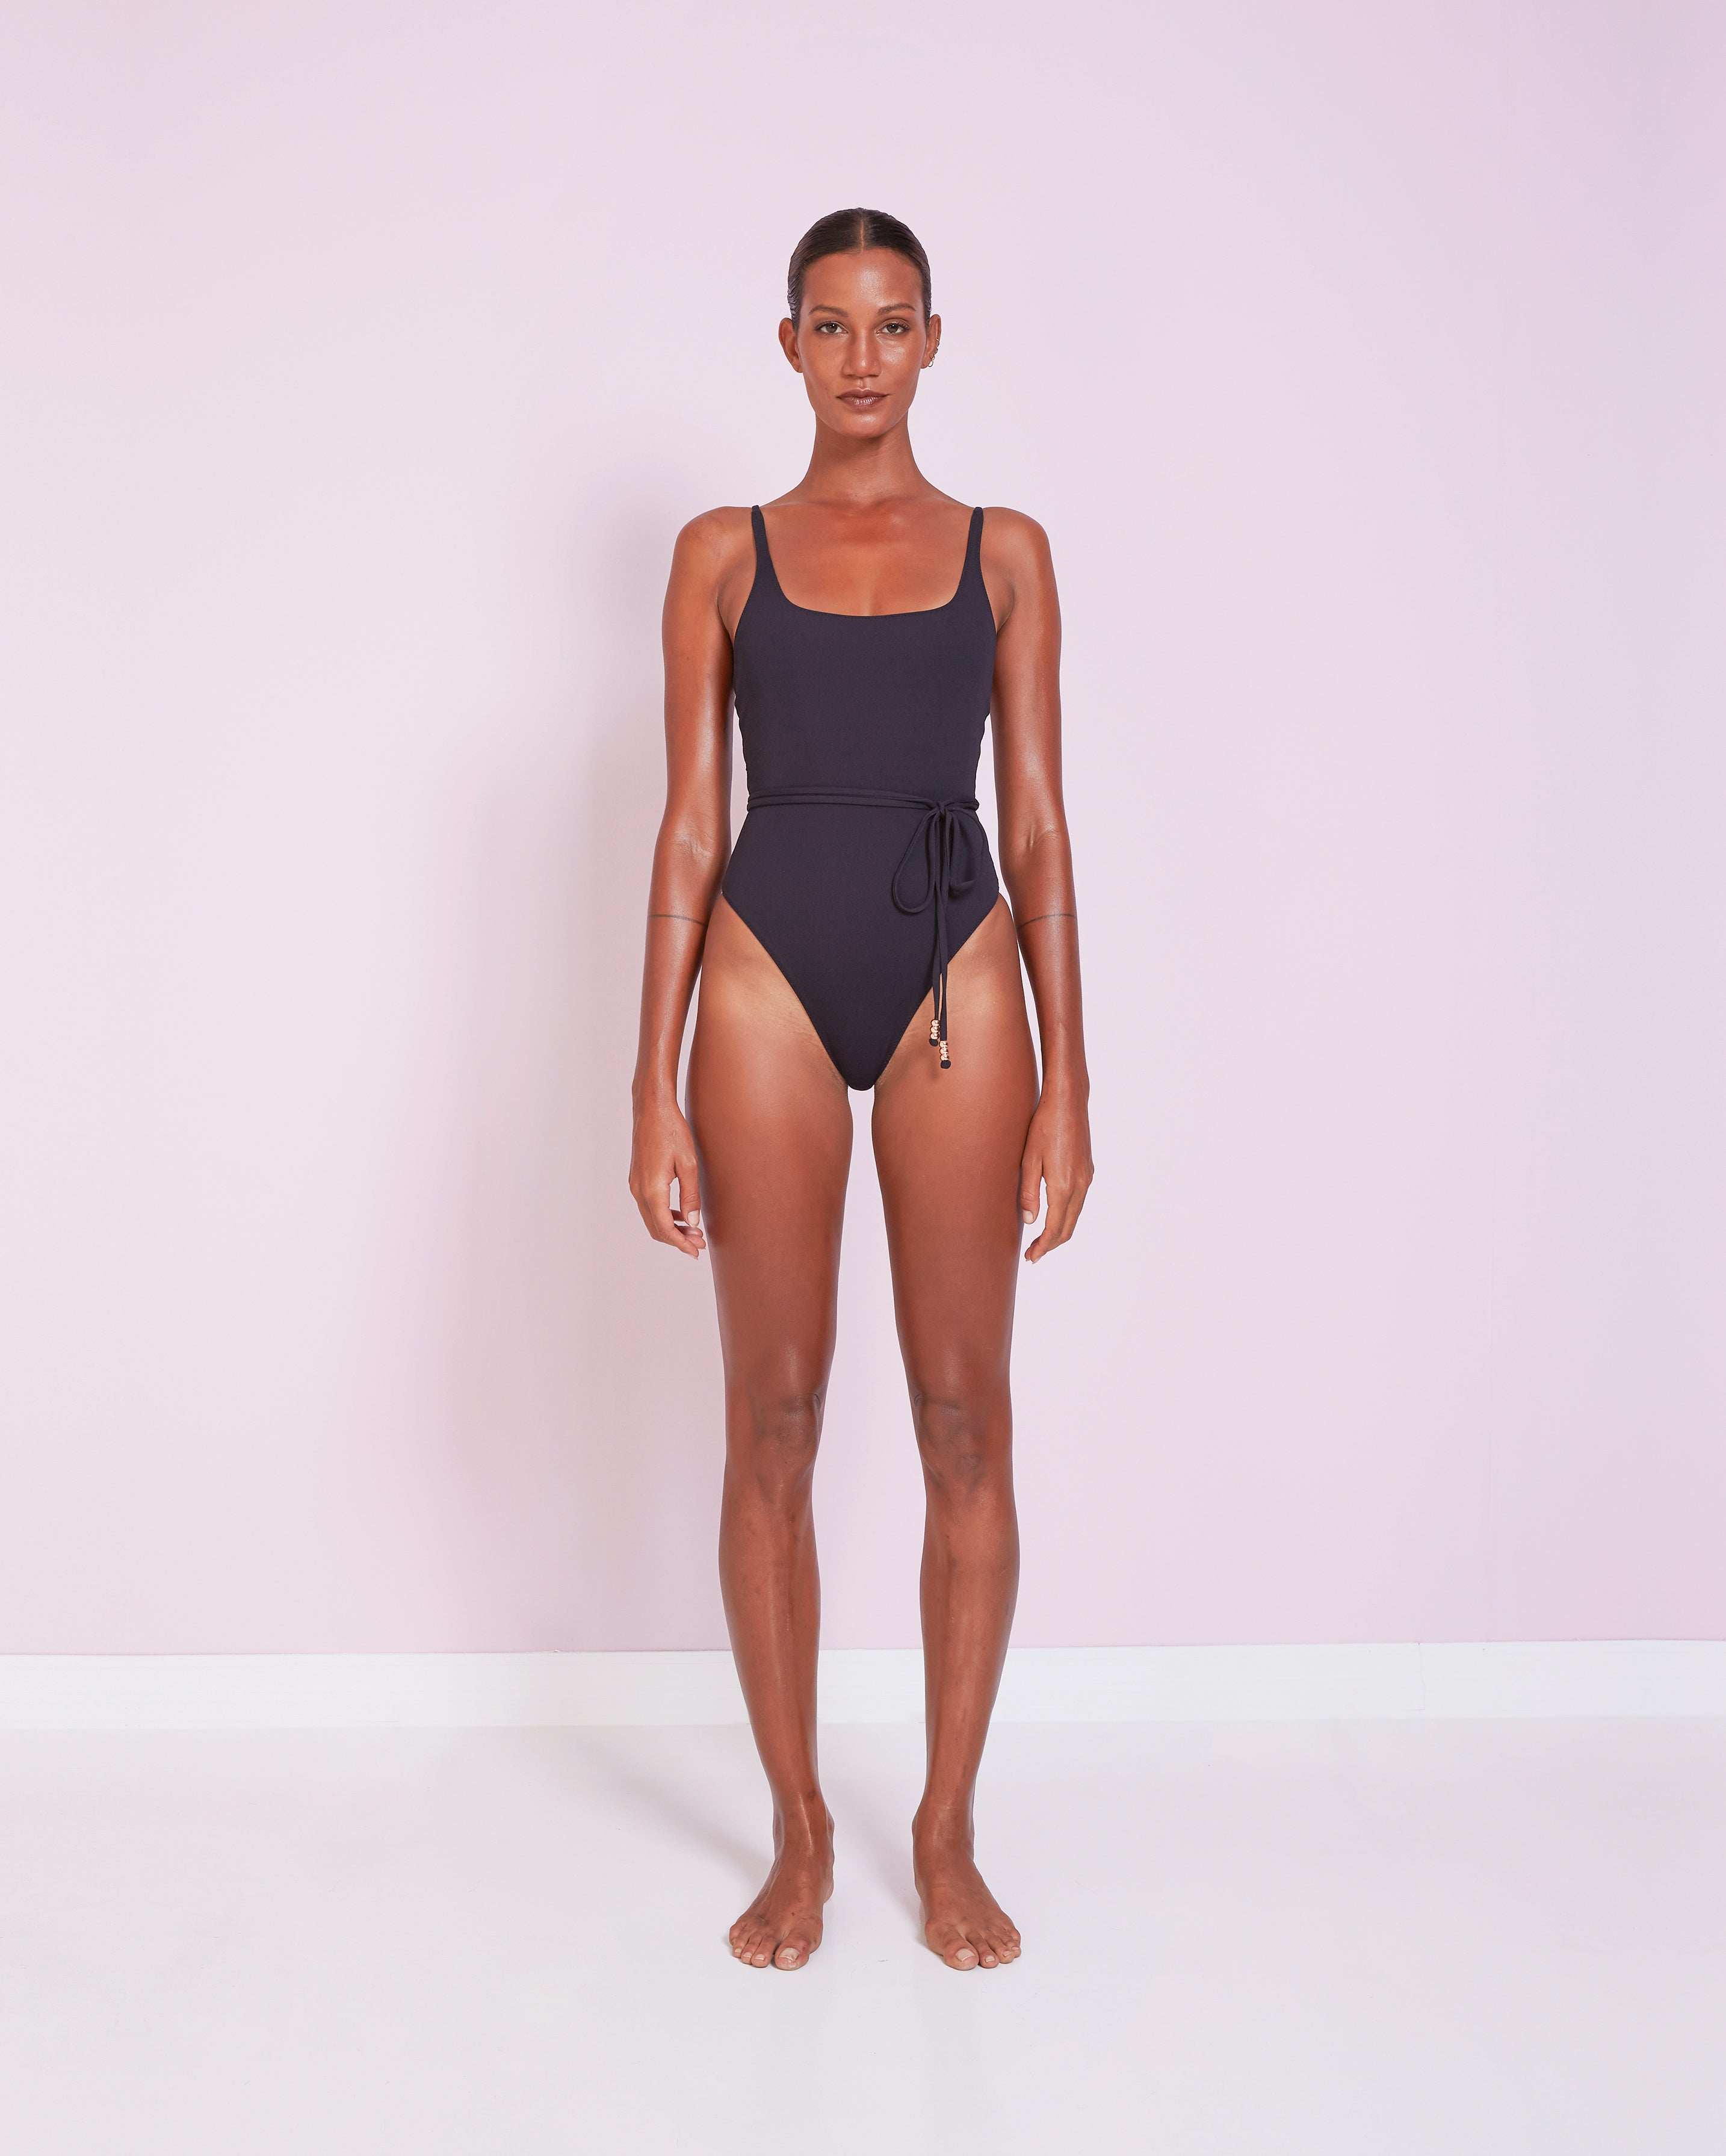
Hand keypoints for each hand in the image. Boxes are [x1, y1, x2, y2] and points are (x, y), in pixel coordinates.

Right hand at [629, 1093, 706, 1257]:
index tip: (696, 1251)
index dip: (681, 1243)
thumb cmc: (672, 1131)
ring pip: (651, 1219)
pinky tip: (681, 1215)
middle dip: (677, 1239)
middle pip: (655, 1228)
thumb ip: (690, 1196)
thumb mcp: (688, 1164)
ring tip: (693, 1231)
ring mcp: (635, 1185)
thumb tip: (692, 1222)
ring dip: (671, 1228)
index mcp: (652, 1190)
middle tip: (699, 1243)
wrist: (652, 1109)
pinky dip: (664, 1216)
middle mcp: (639, 1190)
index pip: (665, 1228)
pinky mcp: (637, 1178)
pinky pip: (648, 1206)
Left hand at [1018, 1087, 1092, 1262]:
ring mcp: (1086, 1179)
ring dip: (1059, 1232)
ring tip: (1041, 1240)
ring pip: (1074, 1217)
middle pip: (1068, 1228)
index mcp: (1063, 1185)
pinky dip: (1066, 1217)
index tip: (1030, 1258)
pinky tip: (1053, 1215)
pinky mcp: (1087, 1171)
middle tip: (1032, 1255)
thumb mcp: (1029, 1159)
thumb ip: (1029, 1192)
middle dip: (1051, 1245)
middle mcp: (1080, 1186)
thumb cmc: (1044, 1126)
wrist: (1068, 1102)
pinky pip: (1078, 1203)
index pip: (1054, 1228)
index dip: (1043, 1247)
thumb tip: (1030, 1221)